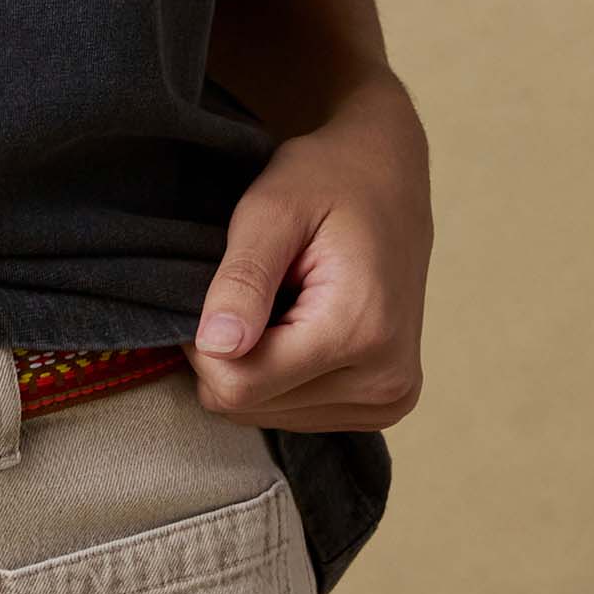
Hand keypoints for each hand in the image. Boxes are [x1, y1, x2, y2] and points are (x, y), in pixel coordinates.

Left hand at [185, 77, 429, 432]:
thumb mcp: (271, 210)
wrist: (389, 178)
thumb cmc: (327, 181)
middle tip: (246, 291)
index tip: (210, 293)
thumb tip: (215, 347)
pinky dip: (279, 374)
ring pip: (267, 416)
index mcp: (361, 330)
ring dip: (254, 364)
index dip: (202, 344)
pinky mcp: (385, 404)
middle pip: (252, 406)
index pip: (241, 383)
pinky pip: (295, 414)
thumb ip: (242, 280)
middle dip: (228, 354)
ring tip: (279, 303)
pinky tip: (297, 326)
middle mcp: (387, 380)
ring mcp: (391, 398)